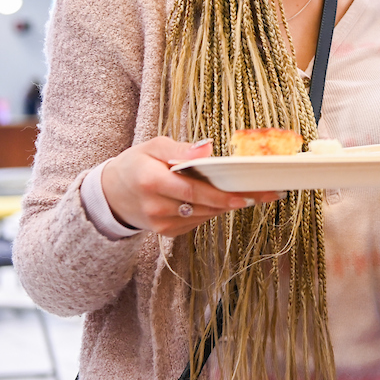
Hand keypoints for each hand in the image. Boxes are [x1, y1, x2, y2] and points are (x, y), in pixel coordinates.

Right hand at [100, 136, 281, 236]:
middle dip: (237, 199)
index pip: (193, 191)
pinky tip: (224, 199)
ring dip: (229, 205)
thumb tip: (207, 148)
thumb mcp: (153, 147)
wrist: (112, 194)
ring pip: (205, 214)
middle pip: (205, 205)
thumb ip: (180, 149)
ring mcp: (161, 224)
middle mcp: (156, 207)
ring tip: (255, 193)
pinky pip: (199, 220)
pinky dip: (213, 209)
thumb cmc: (136, 164)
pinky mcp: (167, 232)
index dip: (221, 195)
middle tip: (267, 193)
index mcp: (151, 182)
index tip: (246, 196)